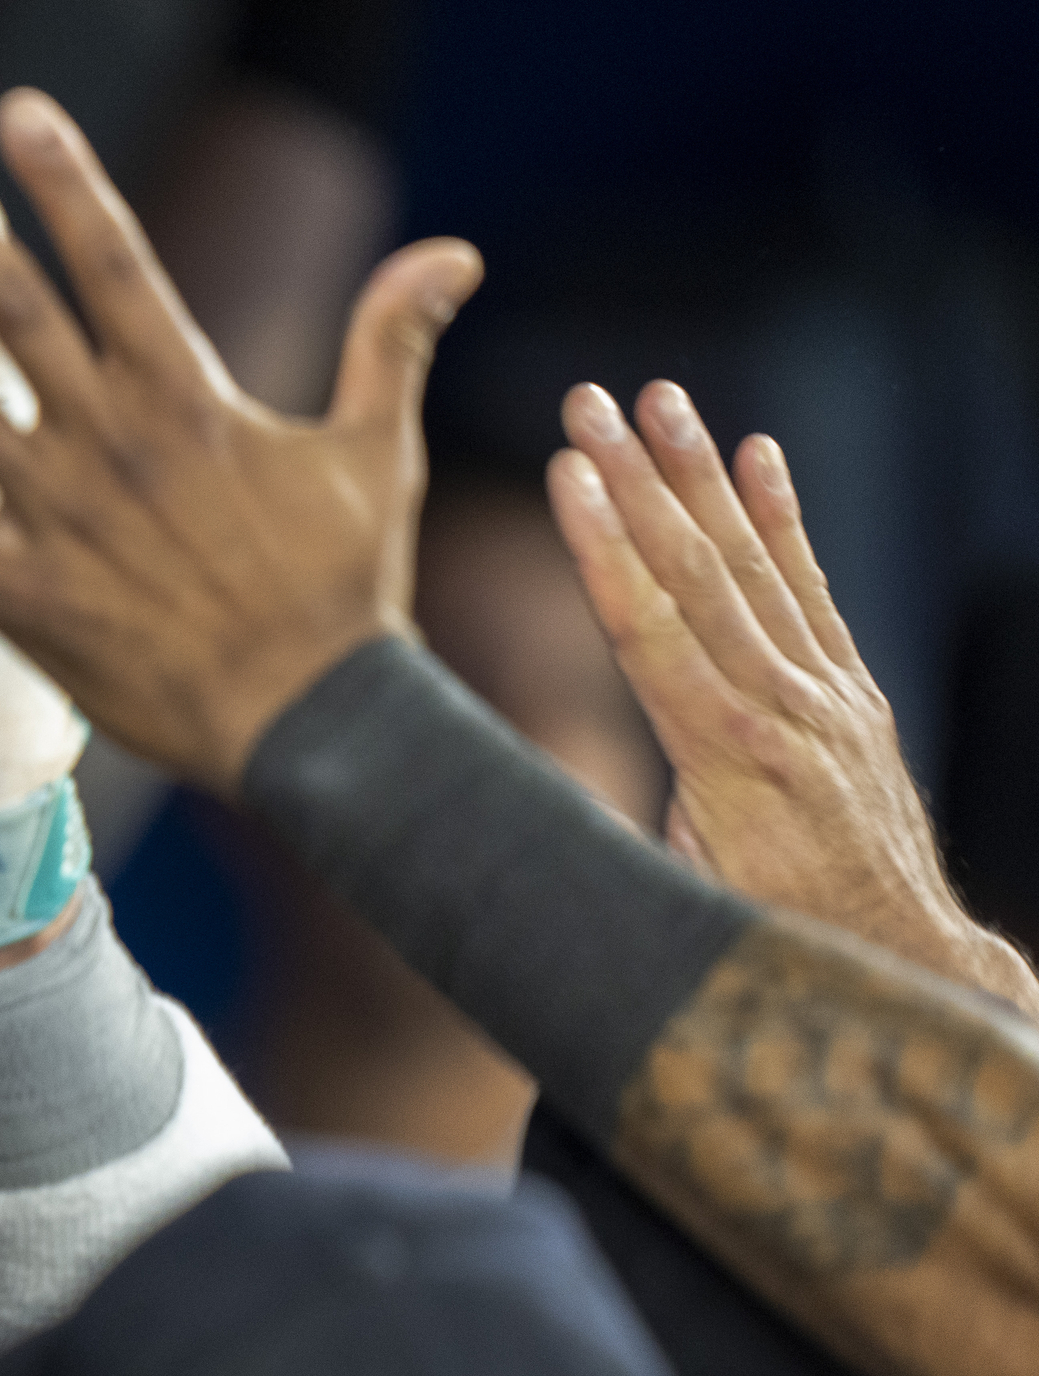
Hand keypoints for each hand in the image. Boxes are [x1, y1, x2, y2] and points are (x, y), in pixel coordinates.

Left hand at [0, 91, 481, 797]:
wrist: (316, 721)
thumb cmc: (344, 592)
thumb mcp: (371, 453)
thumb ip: (388, 341)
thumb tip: (453, 248)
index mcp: (185, 394)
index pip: (116, 261)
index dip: (67, 180)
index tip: (18, 108)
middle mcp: (111, 439)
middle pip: (16, 307)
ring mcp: (60, 515)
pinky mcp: (24, 596)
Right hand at [546, 381, 1038, 1013]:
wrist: (898, 959)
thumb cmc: (762, 945)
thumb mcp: (668, 906)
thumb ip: (599, 842)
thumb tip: (495, 806)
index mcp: (725, 760)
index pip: (650, 632)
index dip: (604, 549)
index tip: (569, 473)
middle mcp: (783, 710)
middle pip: (696, 575)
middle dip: (637, 480)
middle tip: (590, 402)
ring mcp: (825, 696)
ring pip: (752, 567)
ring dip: (700, 477)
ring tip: (660, 399)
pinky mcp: (848, 695)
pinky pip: (811, 592)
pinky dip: (784, 520)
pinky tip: (760, 455)